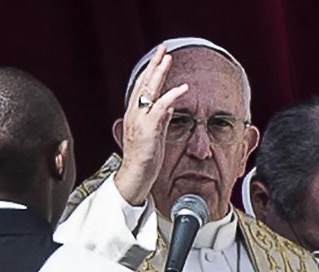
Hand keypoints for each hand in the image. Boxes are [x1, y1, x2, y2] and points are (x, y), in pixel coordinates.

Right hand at [113, 45, 189, 205]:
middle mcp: (135, 114)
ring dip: (159, 73)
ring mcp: (140, 120)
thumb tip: (170, 106)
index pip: (142, 87)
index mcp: (135, 114)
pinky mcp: (148, 129)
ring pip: (149, 90)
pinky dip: (172, 96)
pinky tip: (183, 88)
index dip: (150, 71)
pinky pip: (161, 107)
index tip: (158, 58)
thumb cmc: (144, 159)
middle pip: (143, 83)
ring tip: (168, 58)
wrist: (135, 176)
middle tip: (162, 49)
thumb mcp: (155, 135)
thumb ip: (161, 118)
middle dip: (153, 64)